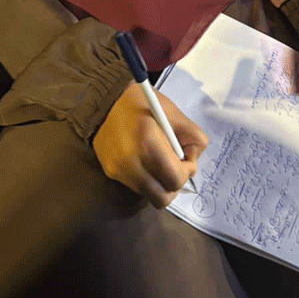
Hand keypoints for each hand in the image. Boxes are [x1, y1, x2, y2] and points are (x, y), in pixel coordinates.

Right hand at [93, 82, 206, 208]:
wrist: (105, 99)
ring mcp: (118, 170)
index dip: (187, 172)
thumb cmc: (142, 102)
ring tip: (159, 161)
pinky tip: (145, 159)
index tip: (186, 158)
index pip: (175, 180)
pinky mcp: (110, 172)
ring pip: (149, 195)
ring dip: (160, 183)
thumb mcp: (174, 113)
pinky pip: (136, 186)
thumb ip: (193, 138)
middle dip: (174, 184)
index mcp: (148, 143)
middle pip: (162, 198)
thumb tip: (192, 161)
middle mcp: (130, 162)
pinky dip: (147, 178)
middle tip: (175, 166)